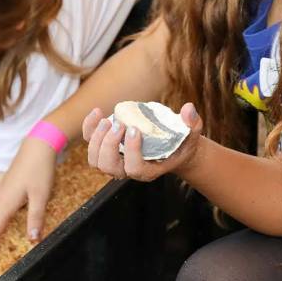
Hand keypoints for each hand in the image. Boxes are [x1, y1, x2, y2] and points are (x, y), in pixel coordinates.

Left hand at [82, 103, 203, 182]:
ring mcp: (116, 159)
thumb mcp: (192, 134)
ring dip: (96, 139)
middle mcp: (128, 169)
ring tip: (107, 120)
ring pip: (95, 160)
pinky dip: (89, 128)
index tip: (135, 130)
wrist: (172, 146)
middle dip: (109, 145)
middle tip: (119, 124)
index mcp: (148, 170)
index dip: (131, 151)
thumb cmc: (182, 143)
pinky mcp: (107, 147)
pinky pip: (91, 142)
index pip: (134, 168)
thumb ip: (192, 124)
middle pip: (108, 167)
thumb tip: (188, 110)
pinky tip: (98, 112)